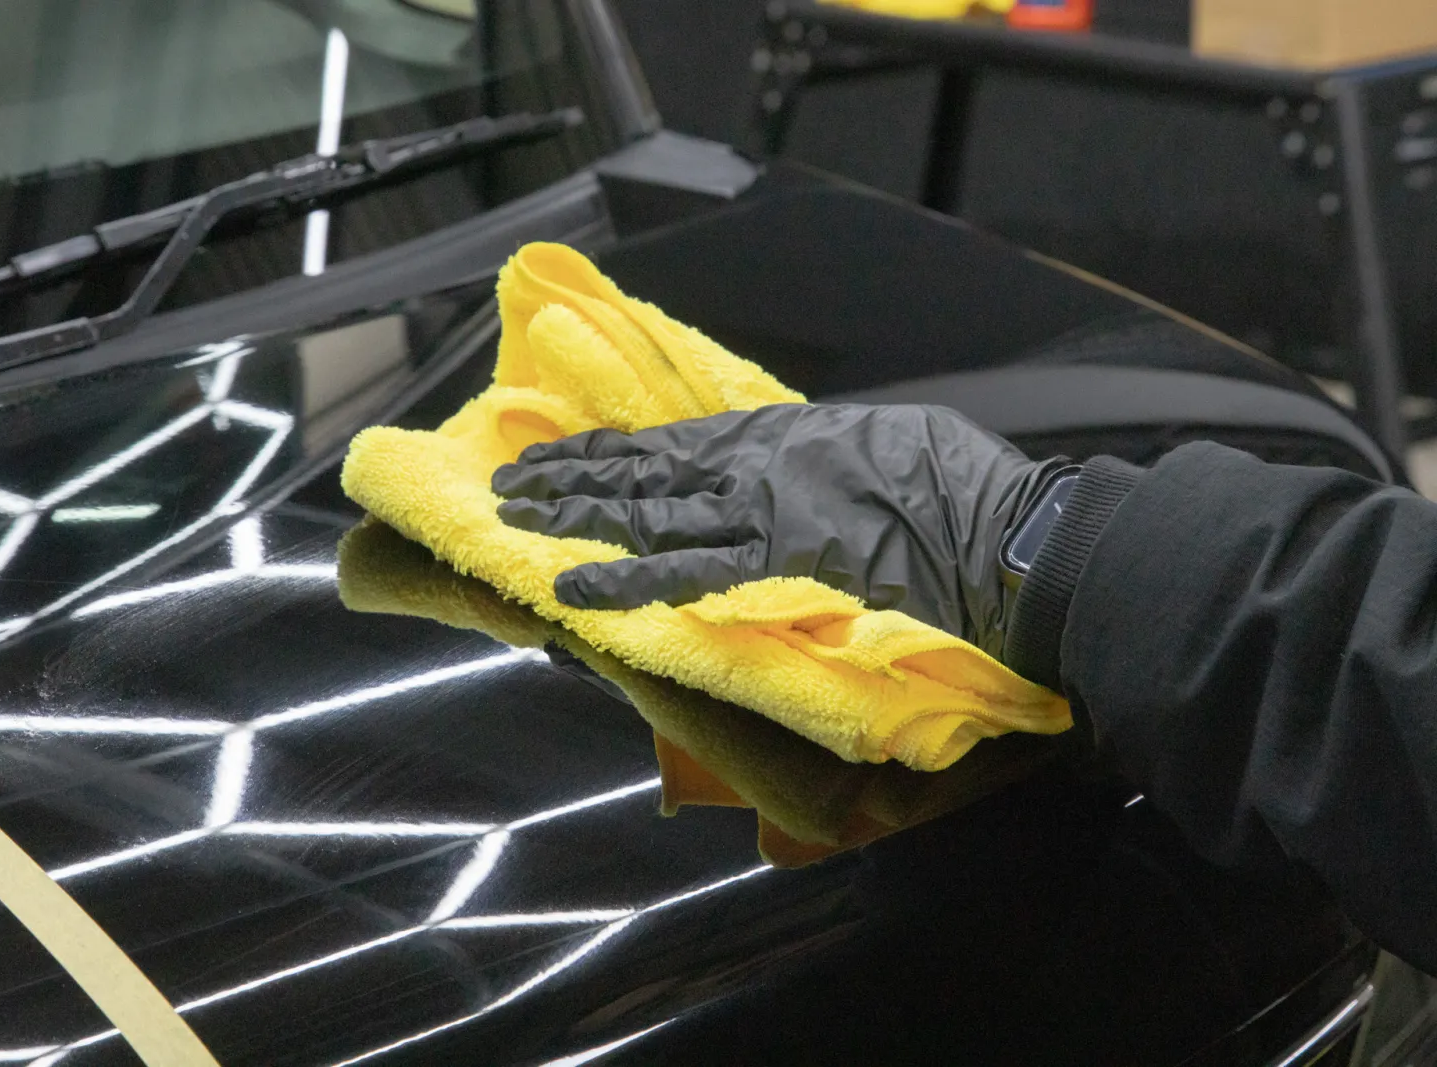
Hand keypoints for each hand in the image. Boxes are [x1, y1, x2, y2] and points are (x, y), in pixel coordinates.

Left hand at [492, 403, 1066, 657]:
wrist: (1001, 533)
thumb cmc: (960, 486)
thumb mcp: (883, 444)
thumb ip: (823, 457)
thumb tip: (798, 473)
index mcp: (781, 435)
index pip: (675, 444)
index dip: (614, 452)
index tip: (567, 455)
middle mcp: (755, 466)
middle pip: (645, 471)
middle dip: (575, 479)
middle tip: (515, 483)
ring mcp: (759, 513)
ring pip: (647, 512)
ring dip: (577, 517)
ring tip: (516, 519)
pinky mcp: (773, 562)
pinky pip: (681, 573)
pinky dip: (624, 582)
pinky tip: (572, 590)